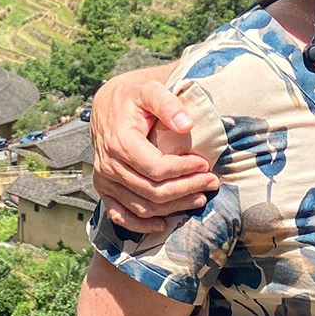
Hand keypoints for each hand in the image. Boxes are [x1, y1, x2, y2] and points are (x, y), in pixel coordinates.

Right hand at [90, 64, 218, 232]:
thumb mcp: (150, 89)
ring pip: (142, 206)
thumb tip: (187, 124)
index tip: (205, 165)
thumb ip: (168, 104)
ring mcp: (104, 179)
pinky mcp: (104, 187)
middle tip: (211, 182)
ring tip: (199, 198)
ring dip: (173, 207)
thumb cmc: (132, 96)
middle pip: (152, 191)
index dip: (184, 171)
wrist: (106, 103)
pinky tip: (163, 224)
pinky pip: (119, 215)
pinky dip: (140, 225)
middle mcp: (109, 164)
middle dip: (186, 189)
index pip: (156, 168)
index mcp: (120, 142)